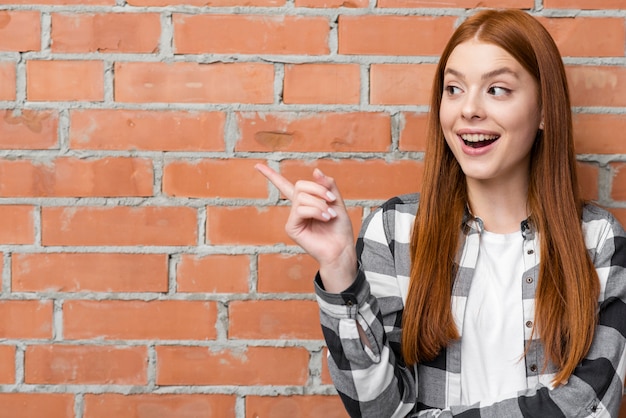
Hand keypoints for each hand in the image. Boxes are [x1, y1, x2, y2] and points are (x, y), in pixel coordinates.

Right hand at [255, 163, 356, 291]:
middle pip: (299, 185)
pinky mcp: (292, 228)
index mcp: (305, 202)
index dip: (271, 175)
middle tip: (332, 200)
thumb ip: (328, 186)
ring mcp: (293, 218)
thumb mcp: (337, 202)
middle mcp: (296, 209)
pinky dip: (316, 211)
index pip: (285, 186)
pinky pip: (300, 210)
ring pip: (301, 198)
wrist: (341, 248)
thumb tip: (315, 171)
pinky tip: (325, 218)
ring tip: (329, 215)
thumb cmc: (339, 228)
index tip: (257, 165)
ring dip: (320, 204)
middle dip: (318, 189)